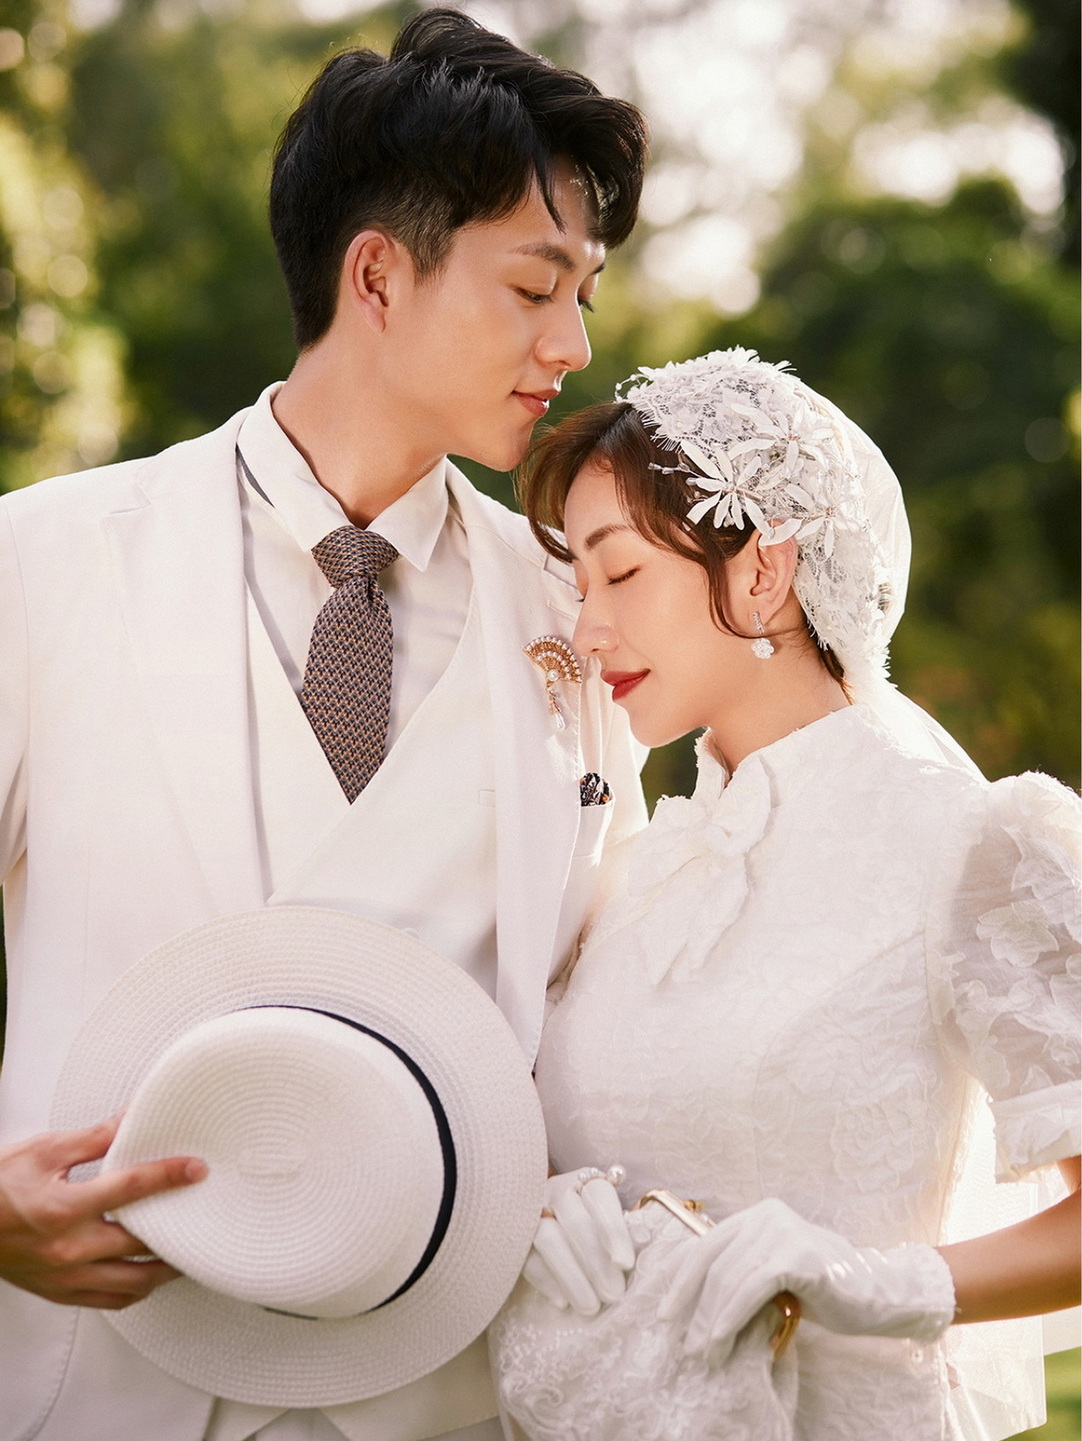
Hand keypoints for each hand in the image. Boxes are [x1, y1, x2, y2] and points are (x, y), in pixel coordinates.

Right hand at [0, 1115, 206, 1308]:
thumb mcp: (43, 1152)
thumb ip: (92, 1139)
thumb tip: (130, 1119)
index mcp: (64, 1209)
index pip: (131, 1189)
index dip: (169, 1176)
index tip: (195, 1169)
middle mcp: (68, 1249)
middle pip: (141, 1243)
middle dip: (178, 1229)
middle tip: (203, 1214)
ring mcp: (65, 1277)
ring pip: (132, 1284)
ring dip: (164, 1269)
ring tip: (186, 1252)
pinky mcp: (59, 1292)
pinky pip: (109, 1301)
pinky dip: (135, 1290)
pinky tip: (147, 1275)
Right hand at [523, 1166, 634, 1315]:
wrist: (540, 1225)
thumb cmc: (588, 1226)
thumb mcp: (606, 1222)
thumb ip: (623, 1230)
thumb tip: (643, 1240)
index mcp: (583, 1181)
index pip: (600, 1197)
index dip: (614, 1230)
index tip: (625, 1264)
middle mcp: (554, 1190)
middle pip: (574, 1220)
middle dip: (596, 1261)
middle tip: (614, 1295)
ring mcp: (529, 1210)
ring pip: (547, 1238)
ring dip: (571, 1275)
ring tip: (591, 1307)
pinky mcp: (511, 1235)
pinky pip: (525, 1256)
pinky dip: (545, 1280)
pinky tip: (562, 1302)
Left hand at [658, 1197, 955, 1360]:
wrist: (880, 1295)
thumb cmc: (827, 1290)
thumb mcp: (777, 1273)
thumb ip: (745, 1271)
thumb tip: (697, 1302)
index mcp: (759, 1215)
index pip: (707, 1246)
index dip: (682, 1281)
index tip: (665, 1314)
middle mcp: (767, 1215)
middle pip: (713, 1262)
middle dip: (692, 1306)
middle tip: (681, 1343)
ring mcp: (782, 1231)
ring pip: (728, 1277)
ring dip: (709, 1319)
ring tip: (702, 1352)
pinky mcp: (796, 1255)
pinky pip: (750, 1287)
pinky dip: (730, 1315)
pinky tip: (720, 1339)